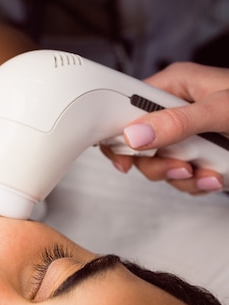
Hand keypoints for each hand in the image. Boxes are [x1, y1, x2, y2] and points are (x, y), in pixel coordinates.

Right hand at [102, 62, 228, 193]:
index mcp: (175, 87)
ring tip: (205, 173)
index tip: (124, 154)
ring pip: (158, 164)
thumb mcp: (222, 111)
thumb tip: (135, 135)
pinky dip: (196, 184)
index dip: (118, 132)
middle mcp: (176, 110)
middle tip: (177, 166)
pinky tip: (214, 177)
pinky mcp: (199, 156)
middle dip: (157, 162)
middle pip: (138, 143)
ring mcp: (187, 135)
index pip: (125, 107)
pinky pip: (179, 176)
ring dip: (180, 177)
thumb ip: (178, 123)